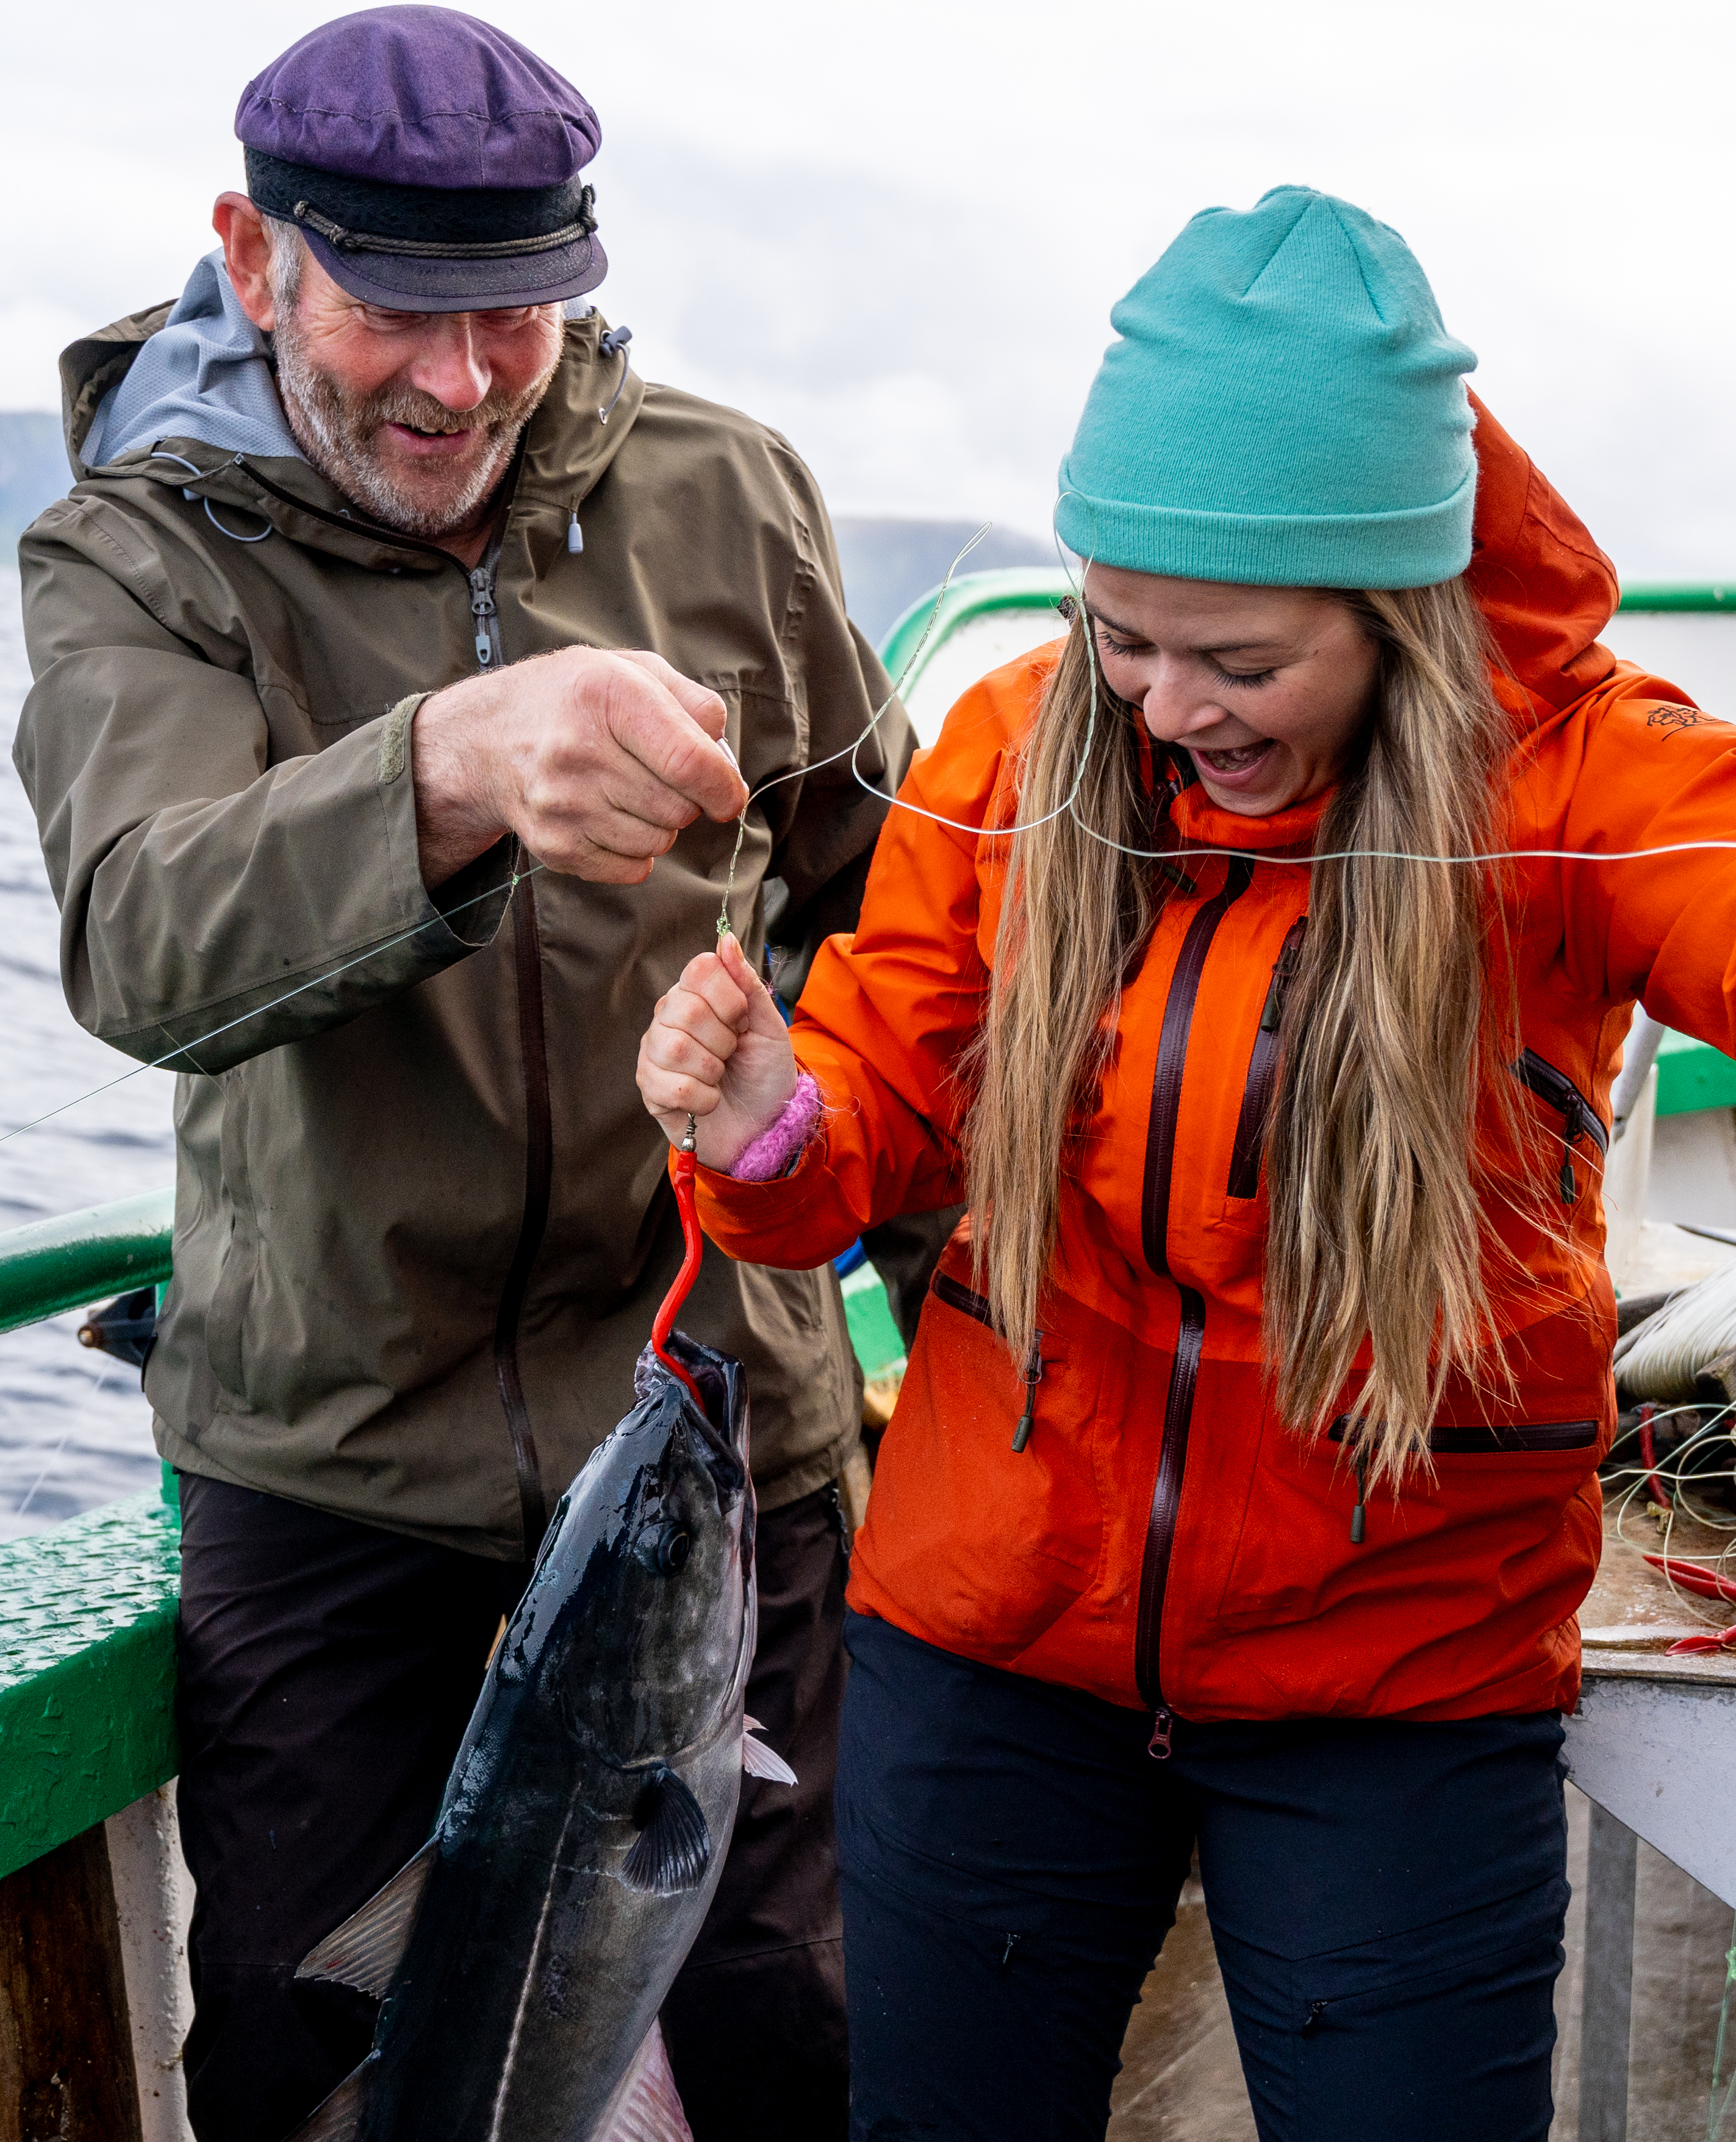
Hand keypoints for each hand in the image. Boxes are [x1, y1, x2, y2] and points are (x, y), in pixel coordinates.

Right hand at [411, 646, 748, 887]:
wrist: (486, 739)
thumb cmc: (573, 701)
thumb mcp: (630, 671)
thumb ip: (691, 703)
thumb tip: (725, 761)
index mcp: (605, 694)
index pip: (688, 761)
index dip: (723, 787)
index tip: (729, 796)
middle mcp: (578, 750)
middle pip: (678, 807)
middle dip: (686, 800)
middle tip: (658, 777)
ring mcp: (562, 804)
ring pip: (658, 841)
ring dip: (660, 824)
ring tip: (627, 792)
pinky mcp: (555, 846)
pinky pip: (632, 869)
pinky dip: (635, 851)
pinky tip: (608, 817)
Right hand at [636, 934, 797, 1169]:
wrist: (763, 1126)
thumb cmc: (764, 1073)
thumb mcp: (768, 1026)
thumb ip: (747, 984)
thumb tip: (726, 938)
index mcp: (697, 994)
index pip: (700, 969)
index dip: (729, 998)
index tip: (742, 1022)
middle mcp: (668, 1017)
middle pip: (687, 1009)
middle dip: (723, 1039)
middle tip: (731, 1054)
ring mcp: (655, 1052)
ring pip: (676, 1048)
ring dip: (712, 1070)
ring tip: (719, 1077)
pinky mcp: (650, 1088)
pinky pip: (673, 1087)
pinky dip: (703, 1099)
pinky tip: (708, 1100)